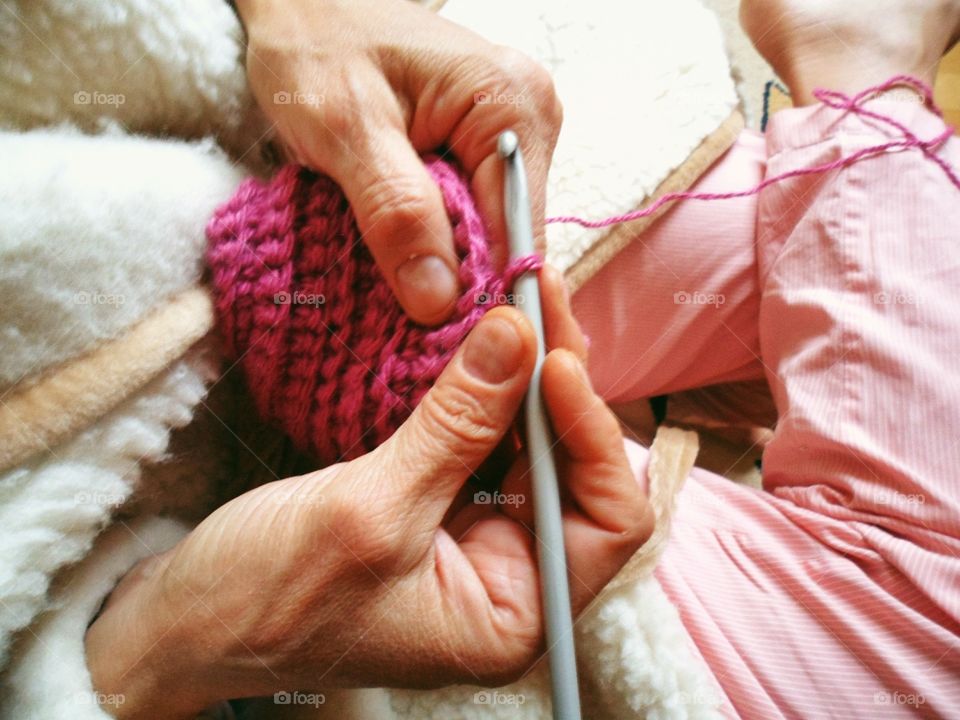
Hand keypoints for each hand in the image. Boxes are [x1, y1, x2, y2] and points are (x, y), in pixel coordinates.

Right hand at [85, 268, 650, 718]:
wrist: (188, 617)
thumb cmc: (267, 597)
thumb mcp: (369, 509)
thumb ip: (455, 425)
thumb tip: (518, 336)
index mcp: (514, 613)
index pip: (609, 519)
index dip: (593, 435)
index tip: (554, 360)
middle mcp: (511, 578)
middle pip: (574, 471)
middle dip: (560, 387)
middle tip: (539, 303)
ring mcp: (476, 541)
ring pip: (531, 447)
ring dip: (525, 379)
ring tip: (515, 305)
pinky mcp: (440, 509)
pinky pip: (484, 443)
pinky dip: (484, 393)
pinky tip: (477, 343)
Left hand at [236, 0, 562, 324]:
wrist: (301, 6)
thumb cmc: (316, 49)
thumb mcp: (345, 130)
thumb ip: (395, 212)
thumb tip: (439, 301)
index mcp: (510, 105)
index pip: (519, 231)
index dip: (482, 295)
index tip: (441, 345)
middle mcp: (528, 119)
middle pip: (509, 237)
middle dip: (461, 284)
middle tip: (408, 328)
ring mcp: (507, 135)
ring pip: (488, 232)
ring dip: (446, 267)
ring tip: (399, 293)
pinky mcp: (481, 149)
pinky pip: (471, 215)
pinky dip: (438, 244)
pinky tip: (406, 259)